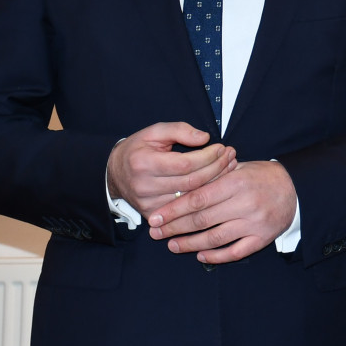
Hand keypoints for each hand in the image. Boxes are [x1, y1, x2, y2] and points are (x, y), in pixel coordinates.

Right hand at [108, 121, 235, 216]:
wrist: (114, 174)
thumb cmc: (138, 149)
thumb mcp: (154, 132)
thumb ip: (179, 130)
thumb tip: (204, 138)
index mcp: (144, 163)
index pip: (185, 163)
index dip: (208, 156)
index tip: (222, 148)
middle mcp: (145, 186)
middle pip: (191, 182)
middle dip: (216, 168)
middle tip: (231, 157)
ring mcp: (149, 204)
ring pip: (191, 198)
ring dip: (214, 183)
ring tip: (229, 167)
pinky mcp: (153, 215)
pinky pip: (184, 209)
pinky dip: (202, 197)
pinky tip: (216, 185)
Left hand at [148, 160, 297, 263]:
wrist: (297, 188)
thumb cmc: (262, 176)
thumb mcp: (239, 168)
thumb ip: (212, 177)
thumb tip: (179, 187)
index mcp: (236, 183)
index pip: (197, 199)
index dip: (173, 210)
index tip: (155, 217)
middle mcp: (244, 204)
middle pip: (202, 220)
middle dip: (174, 228)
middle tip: (155, 234)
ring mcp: (254, 223)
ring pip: (215, 238)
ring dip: (190, 244)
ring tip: (173, 246)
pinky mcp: (262, 237)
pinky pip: (235, 251)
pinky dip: (216, 256)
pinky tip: (201, 256)